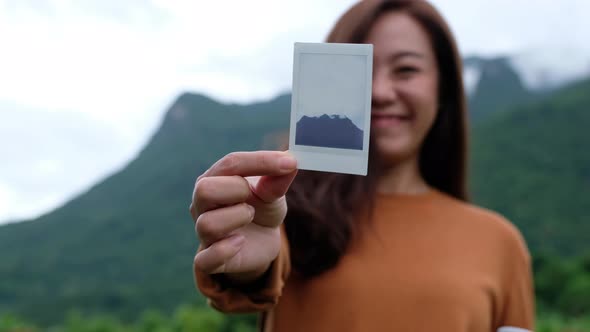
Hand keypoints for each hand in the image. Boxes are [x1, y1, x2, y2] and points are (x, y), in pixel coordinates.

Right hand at [190, 151, 296, 282]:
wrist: (262, 241)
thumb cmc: (261, 209)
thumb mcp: (272, 192)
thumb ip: (277, 179)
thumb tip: (291, 160)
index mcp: (215, 179)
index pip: (230, 163)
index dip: (260, 162)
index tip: (290, 163)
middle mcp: (202, 205)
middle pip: (204, 189)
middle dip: (236, 190)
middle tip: (252, 197)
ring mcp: (203, 232)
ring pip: (207, 224)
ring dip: (237, 218)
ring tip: (249, 216)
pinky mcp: (209, 260)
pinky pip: (205, 260)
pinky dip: (225, 251)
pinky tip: (241, 242)